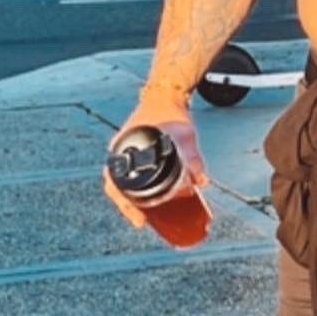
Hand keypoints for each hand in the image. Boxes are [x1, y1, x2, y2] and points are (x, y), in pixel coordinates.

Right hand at [102, 93, 208, 229]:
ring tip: (144, 215)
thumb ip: (193, 158)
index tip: (137, 218)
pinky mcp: (134, 152)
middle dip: (127, 207)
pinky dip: (135, 189)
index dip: (123, 204)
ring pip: (121, 184)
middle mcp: (121, 152)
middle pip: (116, 188)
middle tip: (141, 221)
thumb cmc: (169, 111)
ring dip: (130, 200)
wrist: (166, 94)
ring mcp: (126, 152)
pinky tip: (146, 199)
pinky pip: (128, 176)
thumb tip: (202, 181)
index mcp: (124, 148)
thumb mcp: (183, 135)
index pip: (114, 183)